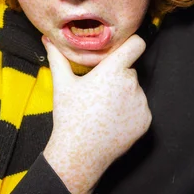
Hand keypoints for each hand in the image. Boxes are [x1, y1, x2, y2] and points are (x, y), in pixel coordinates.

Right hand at [42, 35, 150, 193]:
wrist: (80, 154)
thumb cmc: (70, 116)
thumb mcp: (62, 84)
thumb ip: (58, 57)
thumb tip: (48, 39)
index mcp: (113, 70)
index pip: (136, 44)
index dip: (130, 43)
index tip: (121, 48)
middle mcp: (131, 83)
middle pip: (129, 69)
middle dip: (117, 74)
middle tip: (99, 89)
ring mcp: (141, 103)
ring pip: (134, 88)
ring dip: (123, 93)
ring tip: (103, 107)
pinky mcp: (146, 120)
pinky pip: (139, 107)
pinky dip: (129, 110)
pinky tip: (112, 120)